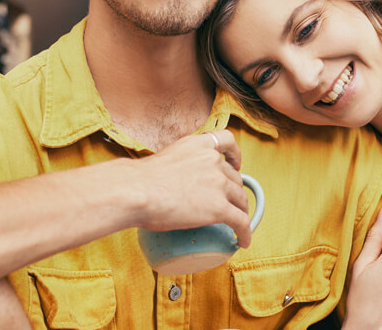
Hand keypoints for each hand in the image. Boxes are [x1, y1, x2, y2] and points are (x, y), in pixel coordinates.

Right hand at [127, 130, 253, 246]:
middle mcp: (212, 160)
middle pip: (234, 177)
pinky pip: (240, 221)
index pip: (226, 140)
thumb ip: (177, 165)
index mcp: (198, 145)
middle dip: (234, 190)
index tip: (236, 164)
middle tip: (228, 202)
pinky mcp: (219, 207)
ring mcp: (218, 183)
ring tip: (238, 224)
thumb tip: (172, 180)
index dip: (235, 154)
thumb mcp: (163, 159)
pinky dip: (245, 232)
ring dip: (241, 211)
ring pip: (240, 199)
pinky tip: (243, 241)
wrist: (136, 191)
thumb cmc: (138, 181)